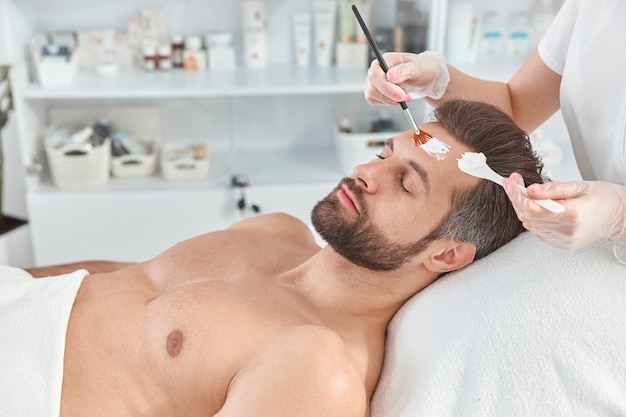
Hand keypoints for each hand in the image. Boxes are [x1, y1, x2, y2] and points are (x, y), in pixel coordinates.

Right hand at [364, 51, 449, 104]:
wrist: (424, 78)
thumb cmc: (422, 69)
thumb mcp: (417, 68)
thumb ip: (403, 70)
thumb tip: (390, 75)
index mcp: (385, 60)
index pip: (375, 75)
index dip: (386, 87)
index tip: (401, 95)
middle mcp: (376, 70)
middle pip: (372, 87)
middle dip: (390, 96)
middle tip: (406, 97)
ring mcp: (374, 81)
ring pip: (372, 95)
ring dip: (390, 100)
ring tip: (405, 96)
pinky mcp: (375, 91)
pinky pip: (374, 101)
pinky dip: (387, 103)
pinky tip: (397, 98)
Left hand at [503, 174, 625, 250]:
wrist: (619, 217)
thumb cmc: (605, 198)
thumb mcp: (581, 185)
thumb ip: (554, 188)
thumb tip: (531, 189)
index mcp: (573, 215)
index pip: (533, 209)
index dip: (517, 195)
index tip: (510, 182)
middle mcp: (567, 231)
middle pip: (528, 217)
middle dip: (517, 198)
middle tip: (515, 183)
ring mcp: (564, 241)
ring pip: (530, 224)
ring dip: (524, 208)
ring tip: (528, 193)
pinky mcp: (562, 245)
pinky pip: (538, 231)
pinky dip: (533, 218)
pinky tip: (539, 207)